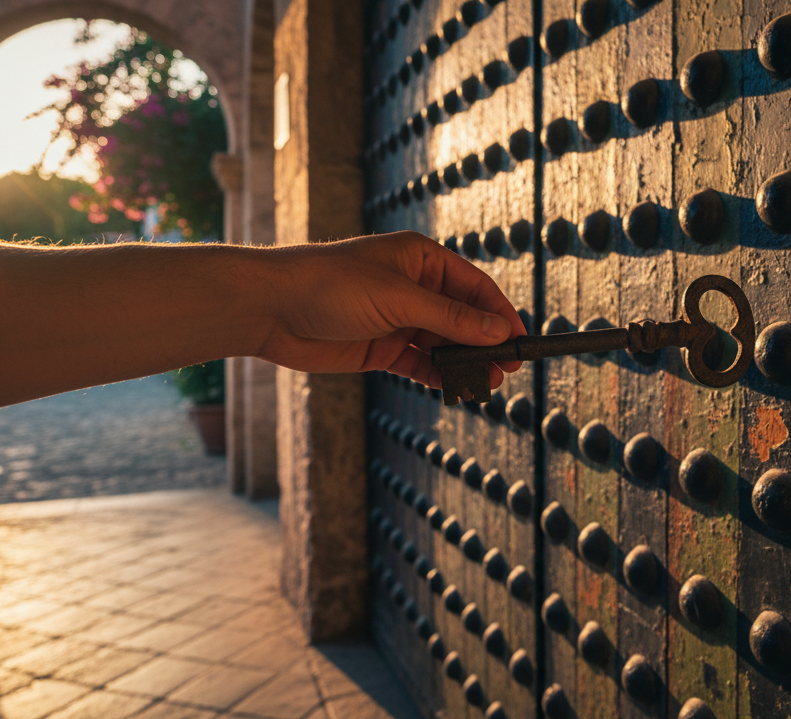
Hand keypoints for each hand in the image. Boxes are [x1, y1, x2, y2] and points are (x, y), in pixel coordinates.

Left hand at [255, 231, 527, 390]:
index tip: (519, 339)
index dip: (499, 313)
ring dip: (465, 363)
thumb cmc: (330, 284)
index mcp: (420, 259)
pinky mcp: (381, 348)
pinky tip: (456, 388)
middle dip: (485, 343)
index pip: (474, 286)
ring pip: (443, 344)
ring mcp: (397, 319)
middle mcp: (413, 287)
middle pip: (463, 318)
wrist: (270, 308)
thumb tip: (497, 330)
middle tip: (508, 369)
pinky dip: (439, 376)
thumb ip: (450, 317)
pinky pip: (420, 364)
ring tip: (488, 384)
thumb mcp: (398, 298)